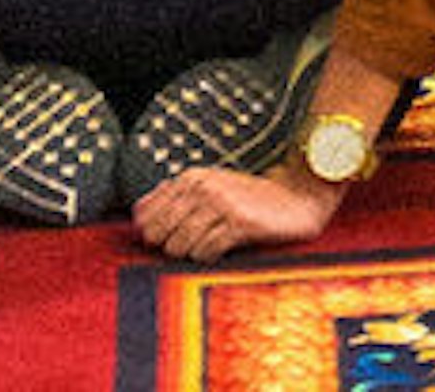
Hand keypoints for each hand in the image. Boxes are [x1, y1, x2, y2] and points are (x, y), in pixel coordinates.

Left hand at [132, 161, 336, 262]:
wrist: (296, 198)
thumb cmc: (248, 199)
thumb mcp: (211, 187)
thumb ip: (176, 198)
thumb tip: (138, 215)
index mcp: (192, 176)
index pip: (146, 215)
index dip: (152, 233)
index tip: (168, 238)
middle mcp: (203, 186)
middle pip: (159, 234)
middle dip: (169, 246)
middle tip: (193, 244)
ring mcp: (221, 203)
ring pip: (179, 246)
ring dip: (191, 254)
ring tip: (209, 245)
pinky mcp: (239, 223)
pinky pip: (205, 252)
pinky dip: (208, 257)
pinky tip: (222, 249)